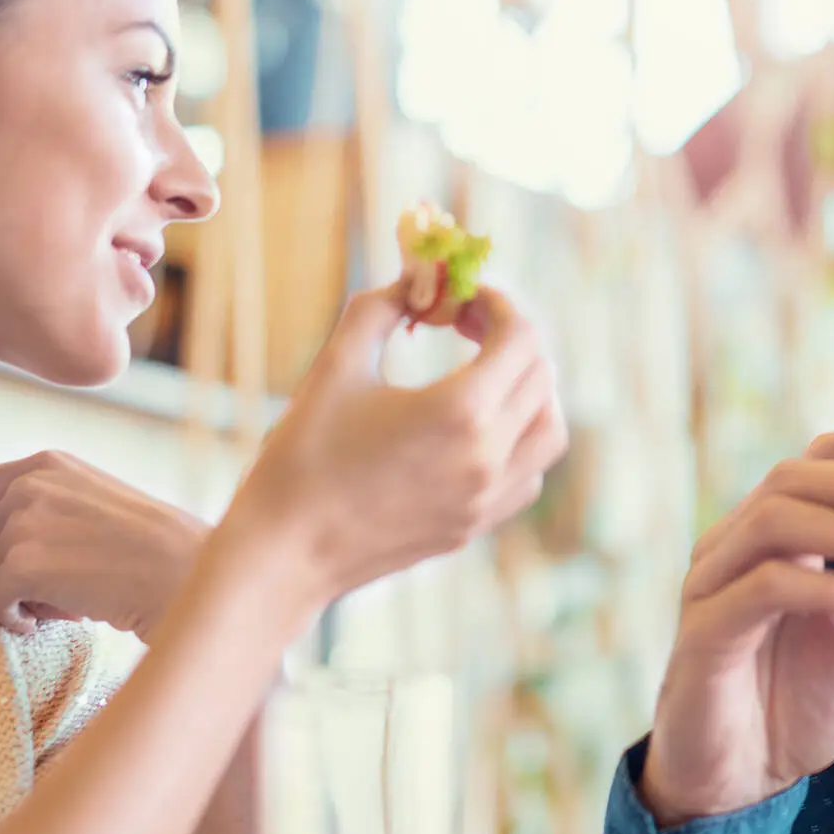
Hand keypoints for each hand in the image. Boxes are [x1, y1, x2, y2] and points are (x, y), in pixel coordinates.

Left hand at [0, 454, 207, 639]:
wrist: (185, 574)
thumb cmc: (156, 548)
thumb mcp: (97, 501)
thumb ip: (50, 505)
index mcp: (49, 464)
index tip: (30, 551)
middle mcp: (30, 485)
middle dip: (12, 564)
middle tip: (61, 582)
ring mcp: (23, 523)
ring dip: (17, 593)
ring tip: (67, 599)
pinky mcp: (22, 565)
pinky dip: (15, 618)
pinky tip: (56, 617)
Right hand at [227, 284, 565, 603]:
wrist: (285, 552)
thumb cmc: (301, 455)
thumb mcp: (336, 366)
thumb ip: (379, 309)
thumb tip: (412, 280)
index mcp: (461, 412)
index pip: (521, 338)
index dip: (499, 304)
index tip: (464, 297)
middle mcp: (489, 457)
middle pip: (540, 377)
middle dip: (510, 339)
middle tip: (465, 324)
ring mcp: (487, 499)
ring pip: (549, 430)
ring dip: (528, 391)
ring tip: (482, 373)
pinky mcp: (475, 526)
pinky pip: (528, 474)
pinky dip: (520, 440)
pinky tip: (476, 428)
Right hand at [640, 418, 833, 825]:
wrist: (738, 781)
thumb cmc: (796, 709)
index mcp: (775, 540)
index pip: (816, 463)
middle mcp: (736, 547)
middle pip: (792, 476)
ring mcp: (713, 582)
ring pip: (775, 518)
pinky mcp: (705, 628)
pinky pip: (767, 585)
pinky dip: (831, 587)